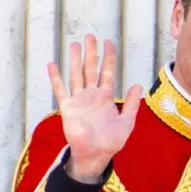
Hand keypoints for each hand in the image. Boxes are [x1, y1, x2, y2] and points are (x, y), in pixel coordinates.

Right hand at [48, 35, 142, 182]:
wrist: (96, 155)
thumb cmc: (111, 141)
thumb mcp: (127, 122)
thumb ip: (132, 104)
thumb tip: (138, 85)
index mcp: (106, 98)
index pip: (107, 72)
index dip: (108, 58)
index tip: (109, 43)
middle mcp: (91, 95)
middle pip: (91, 69)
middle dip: (91, 53)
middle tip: (90, 36)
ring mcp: (79, 100)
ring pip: (76, 75)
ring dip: (75, 60)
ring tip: (74, 44)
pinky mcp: (68, 108)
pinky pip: (60, 90)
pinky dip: (56, 78)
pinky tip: (52, 65)